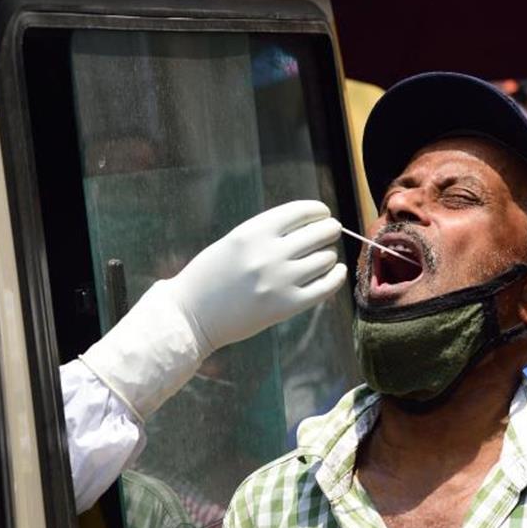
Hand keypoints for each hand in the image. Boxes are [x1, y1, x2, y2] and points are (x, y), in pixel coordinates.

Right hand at [80, 200, 346, 418]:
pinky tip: (336, 272)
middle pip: (320, 233)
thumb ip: (266, 233)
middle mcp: (269, 253)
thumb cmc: (210, 277)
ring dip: (329, 256)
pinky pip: (325, 287)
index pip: (301, 211)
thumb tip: (308, 224)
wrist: (190, 316)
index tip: (323, 214)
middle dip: (330, 230)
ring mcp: (280, 281)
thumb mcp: (234, 242)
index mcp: (253, 232)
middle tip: (331, 232)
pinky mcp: (286, 306)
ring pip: (326, 259)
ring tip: (324, 258)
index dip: (318, 211)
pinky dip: (336, 277)